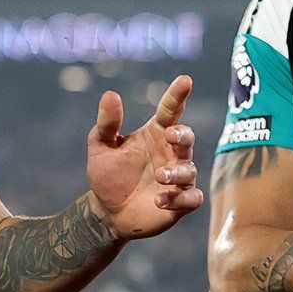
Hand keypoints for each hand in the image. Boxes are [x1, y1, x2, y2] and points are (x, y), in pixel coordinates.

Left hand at [85, 76, 201, 240]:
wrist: (108, 212)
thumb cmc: (108, 176)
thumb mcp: (100, 147)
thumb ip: (106, 123)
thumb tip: (110, 94)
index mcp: (155, 134)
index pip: (170, 110)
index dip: (178, 95)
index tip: (185, 79)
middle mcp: (170, 153)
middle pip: (187, 137)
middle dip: (183, 134)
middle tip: (169, 135)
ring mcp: (178, 178)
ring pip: (190, 169)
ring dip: (176, 172)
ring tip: (158, 177)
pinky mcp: (181, 202)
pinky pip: (192, 198)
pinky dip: (179, 198)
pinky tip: (158, 200)